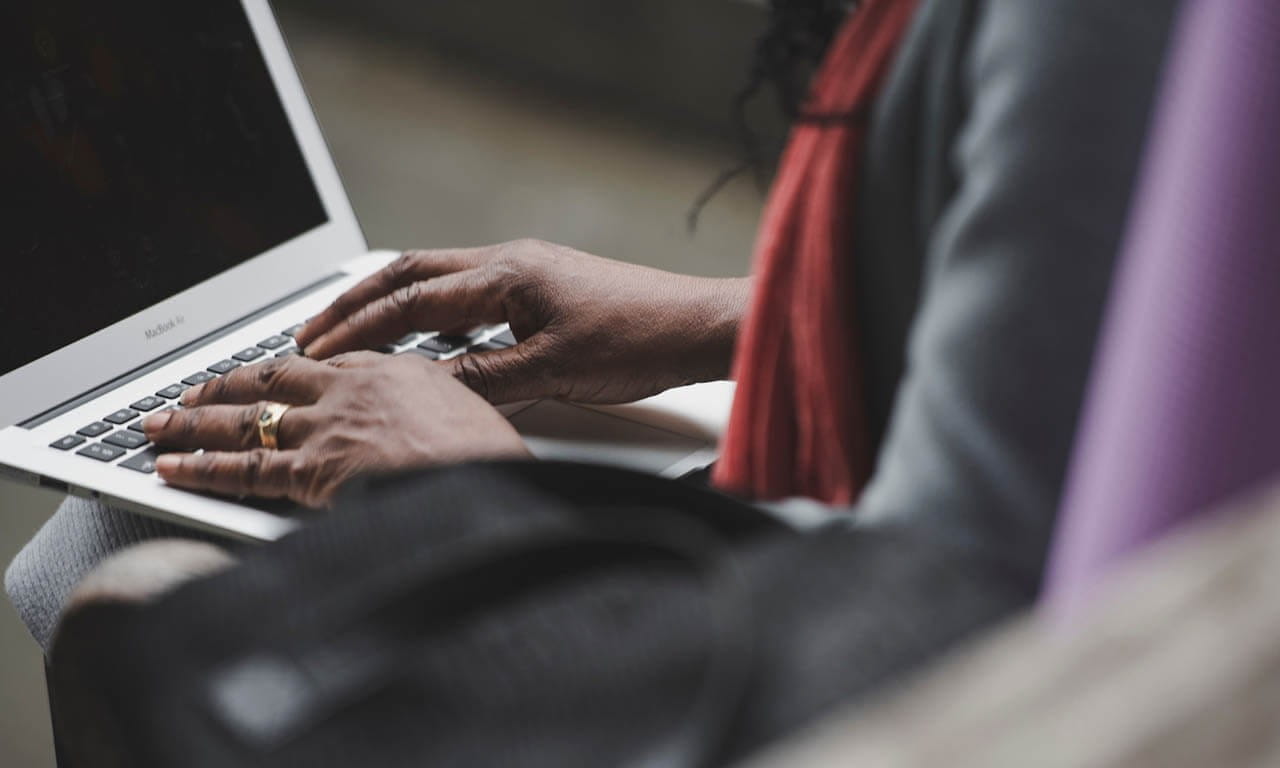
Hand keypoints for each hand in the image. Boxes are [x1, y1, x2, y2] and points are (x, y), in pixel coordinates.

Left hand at [143, 353, 528, 506]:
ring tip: (158, 426)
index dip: (285, 370)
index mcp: (393, 372)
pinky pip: (244, 469)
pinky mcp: (312, 471)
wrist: (489, 476)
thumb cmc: (492, 457)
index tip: (265, 375)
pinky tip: (171, 468)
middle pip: (271, 381)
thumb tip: (424, 428)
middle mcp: (351, 392)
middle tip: (189, 392)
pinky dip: (201, 468)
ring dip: (194, 424)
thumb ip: (434, 412)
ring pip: (246, 421)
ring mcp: (327, 429)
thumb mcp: (473, 417)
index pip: (325, 365)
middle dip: (223, 386)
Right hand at [294, 239, 750, 403]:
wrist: (698, 326)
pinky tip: (432, 341)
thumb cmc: (640, 340)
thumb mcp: (553, 371)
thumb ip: (484, 381)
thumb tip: (423, 393)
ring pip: (441, 279)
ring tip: (356, 331)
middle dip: (357, 302)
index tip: (317, 351)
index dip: (359, 329)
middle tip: (314, 330)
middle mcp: (511, 263)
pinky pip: (473, 294)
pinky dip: (436, 313)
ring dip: (394, 303)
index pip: (411, 300)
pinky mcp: (546, 288)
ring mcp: (529, 271)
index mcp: (505, 275)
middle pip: (412, 273)